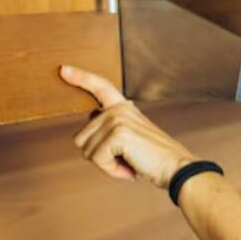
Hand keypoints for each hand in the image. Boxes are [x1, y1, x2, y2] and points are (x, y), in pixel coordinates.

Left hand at [59, 65, 198, 188]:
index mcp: (124, 107)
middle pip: (81, 138)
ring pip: (87, 151)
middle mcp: (119, 109)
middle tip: (127, 158)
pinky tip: (130, 167)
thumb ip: (109, 131)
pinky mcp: (117, 133)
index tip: (64, 70)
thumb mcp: (130, 139)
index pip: (100, 87)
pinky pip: (98, 159)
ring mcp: (117, 119)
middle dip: (100, 156)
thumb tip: (83, 137)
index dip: (81, 78)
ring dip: (107, 164)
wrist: (177, 167)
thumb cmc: (154, 159)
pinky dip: (111, 170)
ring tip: (130, 161)